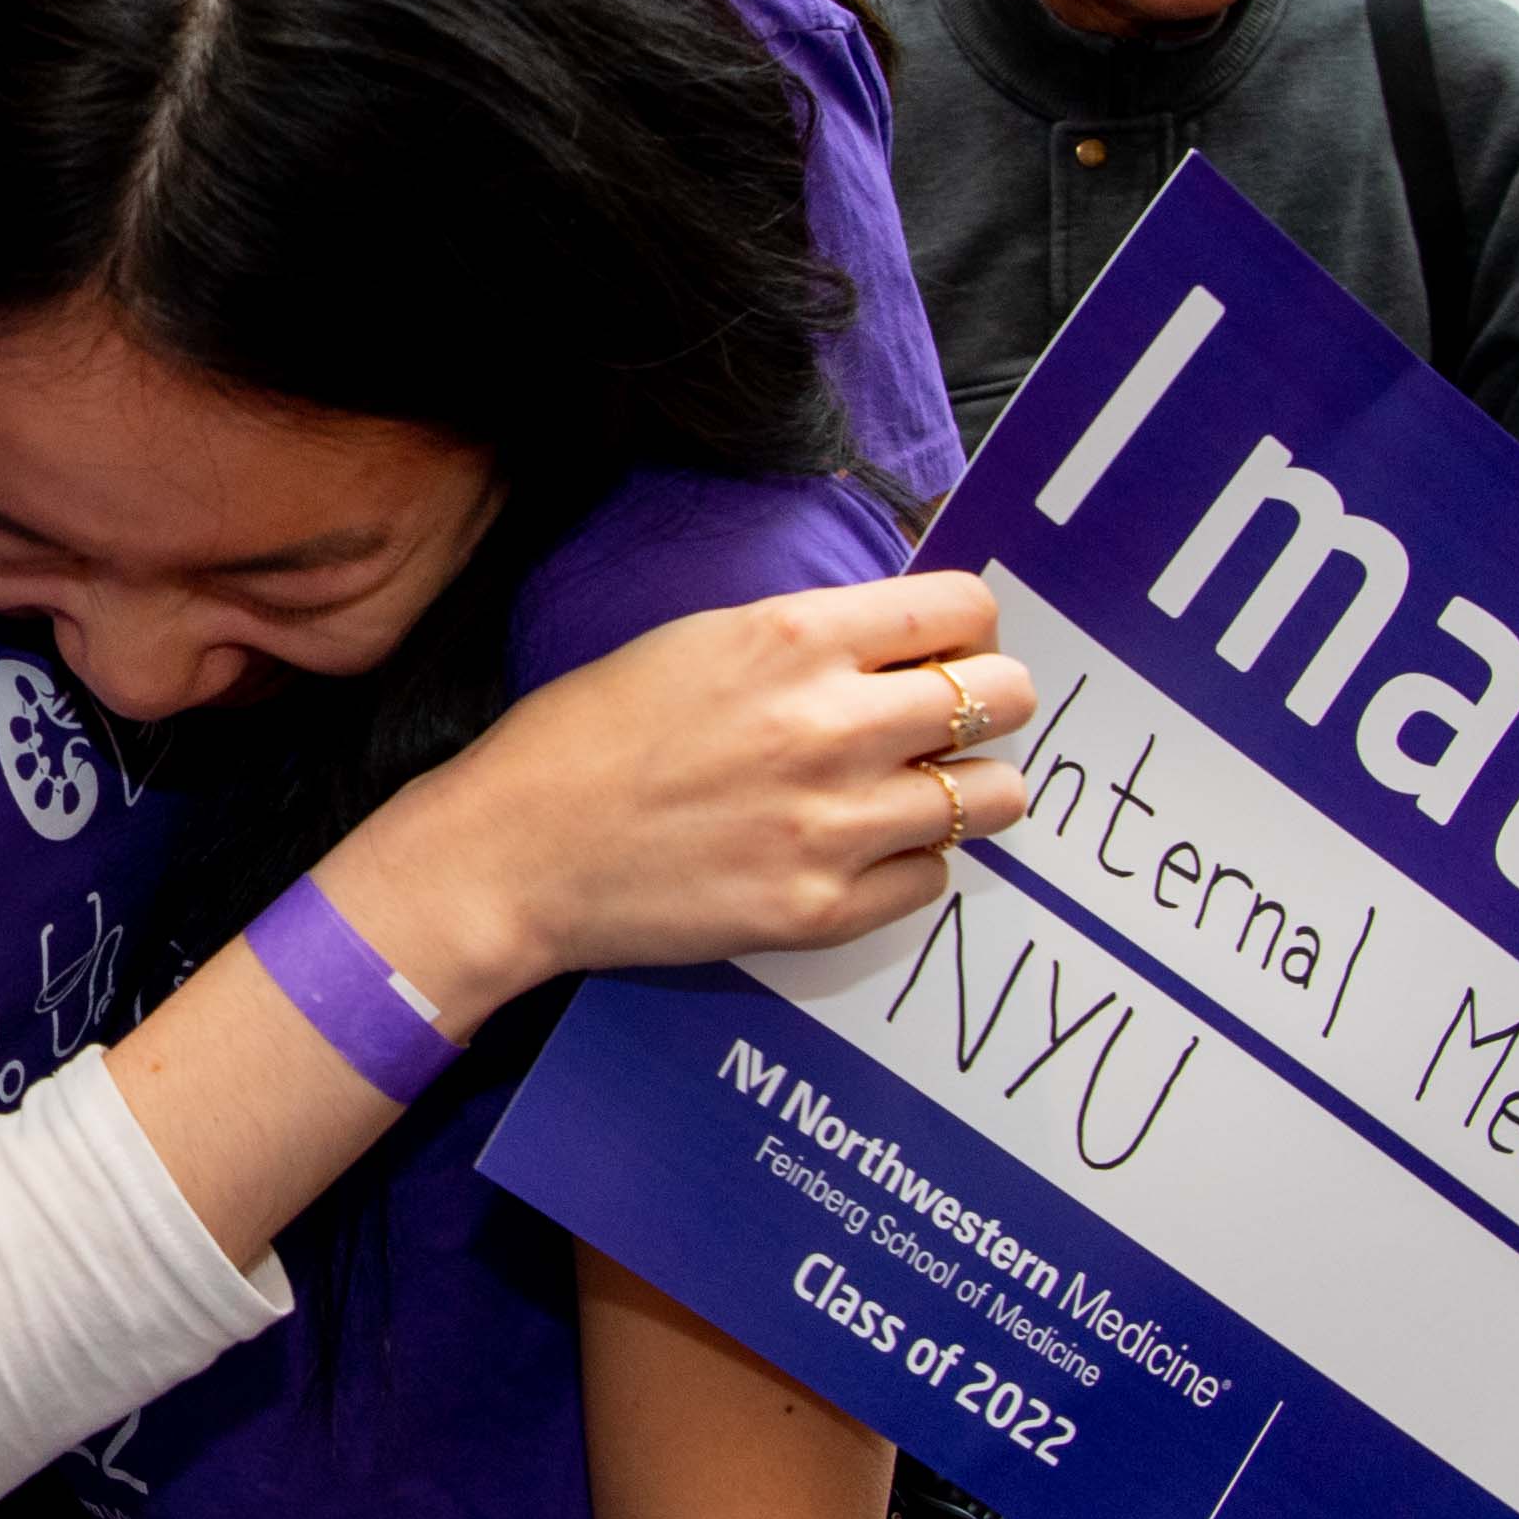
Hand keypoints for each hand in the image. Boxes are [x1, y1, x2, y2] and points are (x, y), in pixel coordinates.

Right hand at [329, 573, 1028, 1032]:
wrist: (514, 854)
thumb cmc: (589, 735)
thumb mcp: (698, 641)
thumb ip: (809, 637)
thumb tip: (908, 639)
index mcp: (794, 638)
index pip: (963, 608)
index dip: (967, 626)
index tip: (948, 648)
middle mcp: (830, 726)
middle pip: (1005, 697)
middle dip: (988, 701)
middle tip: (947, 722)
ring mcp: (834, 826)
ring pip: (994, 797)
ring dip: (964, 789)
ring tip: (911, 793)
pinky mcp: (822, 910)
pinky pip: (934, 878)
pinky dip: (907, 863)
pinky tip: (853, 851)